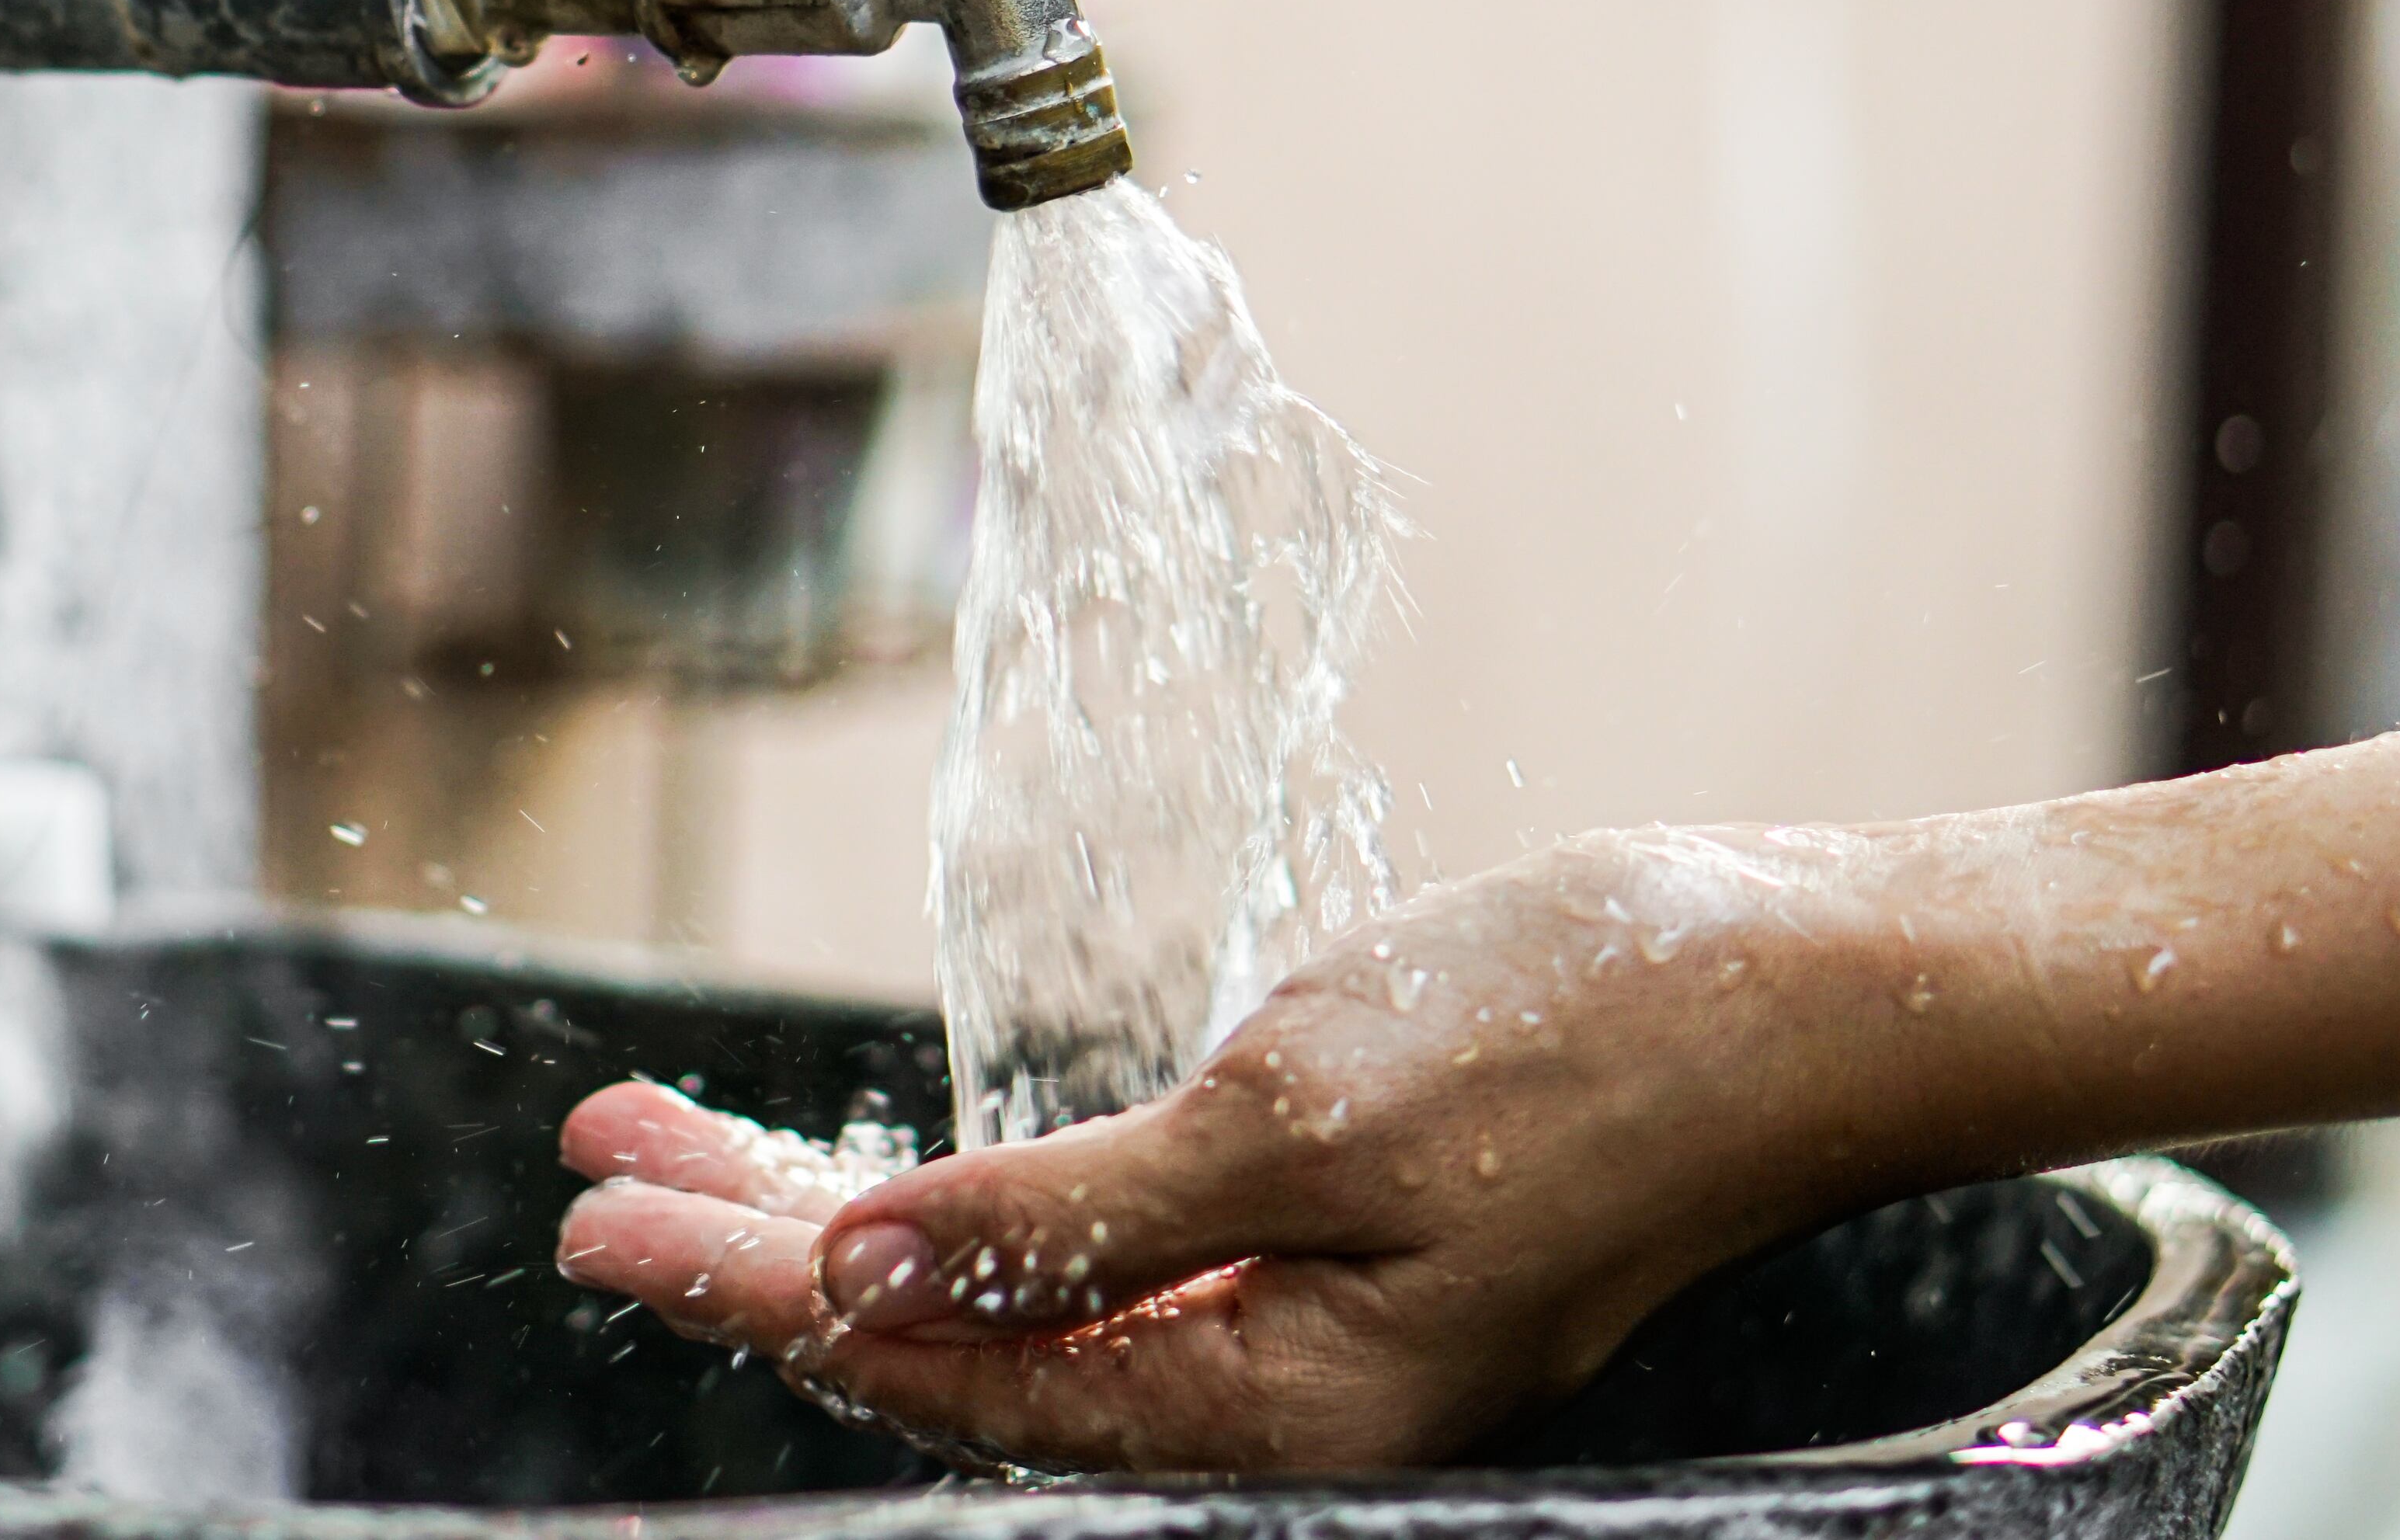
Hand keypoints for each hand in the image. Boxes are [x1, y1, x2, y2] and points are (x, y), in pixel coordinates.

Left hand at [555, 829, 1929, 1473]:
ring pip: (1008, 1290)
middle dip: (762, 1249)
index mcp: (1269, 1409)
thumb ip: (1075, 1217)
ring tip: (682, 1142)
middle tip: (599, 1164)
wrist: (1800, 990)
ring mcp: (1298, 1321)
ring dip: (847, 1212)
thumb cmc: (1579, 1041)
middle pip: (949, 1343)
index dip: (754, 1287)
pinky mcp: (1323, 1238)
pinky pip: (1094, 1249)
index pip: (939, 1370)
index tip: (604, 1210)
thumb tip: (865, 1277)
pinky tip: (887, 1177)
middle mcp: (1270, 1395)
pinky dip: (971, 1198)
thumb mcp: (1301, 1119)